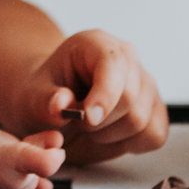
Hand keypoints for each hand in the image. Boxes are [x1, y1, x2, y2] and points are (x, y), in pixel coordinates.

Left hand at [31, 29, 168, 165]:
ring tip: (90, 126)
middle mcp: (127, 58)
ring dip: (110, 135)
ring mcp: (146, 83)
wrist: (55, 106)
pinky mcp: (156, 109)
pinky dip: (130, 144)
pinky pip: (155, 135)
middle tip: (76, 122)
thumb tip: (62, 103)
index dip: (104, 95)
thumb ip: (45, 100)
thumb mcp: (32, 97)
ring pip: (141, 121)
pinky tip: (110, 135)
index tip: (88, 119)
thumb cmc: (45, 96)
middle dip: (98, 122)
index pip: (113, 64)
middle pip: (129, 99)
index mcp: (96, 44)